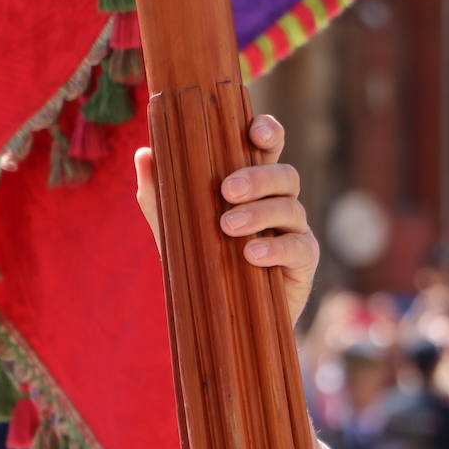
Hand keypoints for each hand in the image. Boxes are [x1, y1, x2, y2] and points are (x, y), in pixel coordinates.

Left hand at [134, 114, 318, 325]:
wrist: (225, 319)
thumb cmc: (206, 263)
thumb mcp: (177, 230)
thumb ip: (160, 195)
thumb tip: (144, 154)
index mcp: (254, 186)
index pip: (269, 148)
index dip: (269, 132)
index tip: (254, 130)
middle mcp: (279, 202)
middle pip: (284, 174)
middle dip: (258, 177)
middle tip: (226, 191)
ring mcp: (295, 230)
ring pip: (292, 207)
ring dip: (260, 212)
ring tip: (228, 227)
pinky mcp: (304, 261)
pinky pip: (298, 247)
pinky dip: (275, 248)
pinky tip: (252, 255)